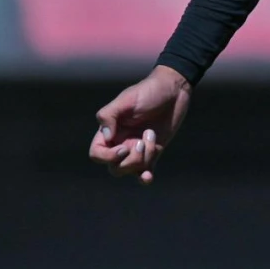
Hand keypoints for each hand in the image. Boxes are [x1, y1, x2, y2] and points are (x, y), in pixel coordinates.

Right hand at [89, 66, 191, 183]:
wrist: (173, 91)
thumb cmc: (148, 91)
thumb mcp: (126, 99)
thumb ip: (109, 115)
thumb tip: (105, 137)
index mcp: (110, 130)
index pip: (96, 154)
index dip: (107, 157)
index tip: (124, 147)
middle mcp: (121, 142)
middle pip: (114, 167)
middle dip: (129, 160)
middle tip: (142, 141)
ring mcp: (137, 149)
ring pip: (130, 170)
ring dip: (142, 160)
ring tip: (152, 136)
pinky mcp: (153, 152)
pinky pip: (144, 172)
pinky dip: (145, 178)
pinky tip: (148, 176)